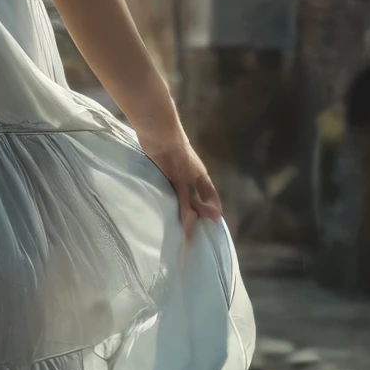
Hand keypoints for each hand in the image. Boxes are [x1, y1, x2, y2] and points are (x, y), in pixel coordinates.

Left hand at [132, 119, 222, 236]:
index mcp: (202, 181)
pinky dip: (167, 203)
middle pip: (197, 204)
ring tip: (172, 231)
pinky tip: (160, 213)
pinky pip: (168, 193)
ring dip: (179, 212)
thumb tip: (194, 224)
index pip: (213, 205)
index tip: (204, 239)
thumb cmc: (172, 153)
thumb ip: (186, 201)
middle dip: (194, 219)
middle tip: (185, 241)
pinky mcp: (163, 175)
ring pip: (182, 200)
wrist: (156, 129)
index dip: (210, 220)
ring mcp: (178, 178)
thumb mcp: (181, 180)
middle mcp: (192, 181)